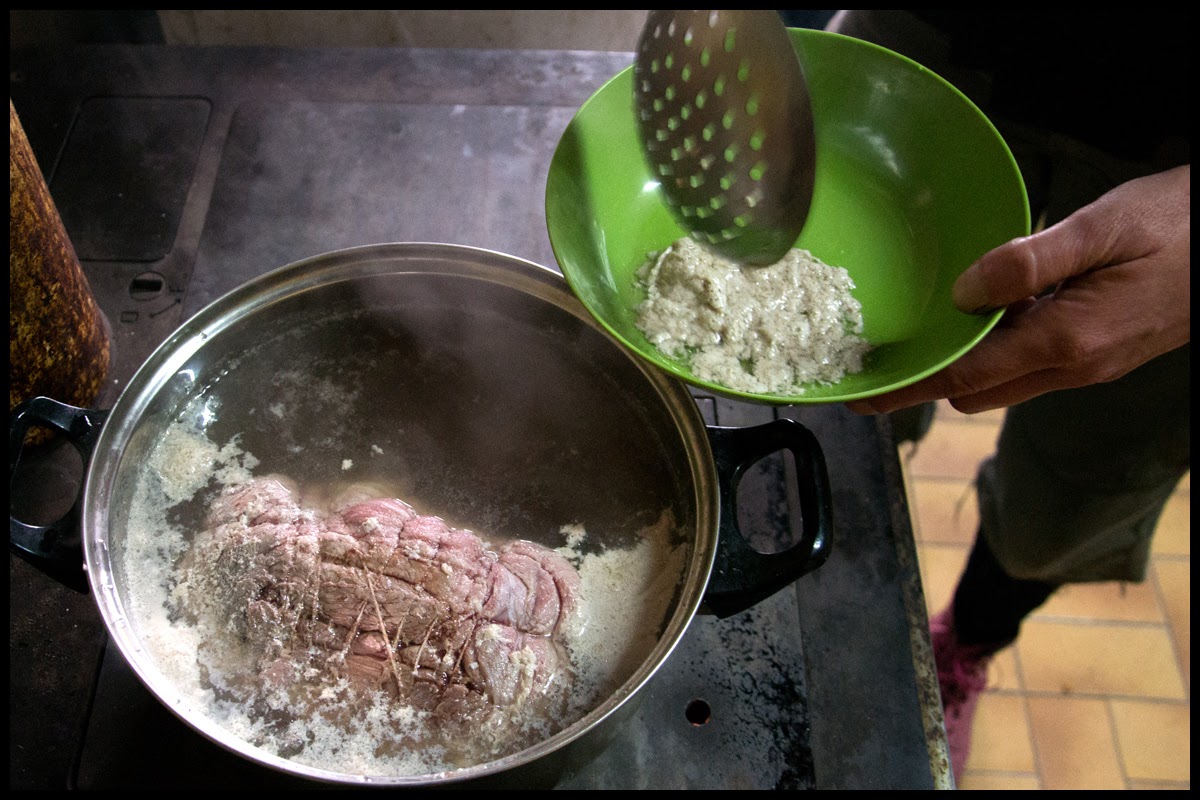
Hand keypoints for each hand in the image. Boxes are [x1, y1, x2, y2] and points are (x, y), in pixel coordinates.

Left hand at [849, 165, 1190, 414]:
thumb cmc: (1182, 223)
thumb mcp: (1102, 226)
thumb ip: (1030, 261)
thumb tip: (964, 291)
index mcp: (1068, 341)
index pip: (964, 378)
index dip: (908, 388)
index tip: (863, 394)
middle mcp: (1075, 366)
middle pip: (976, 391)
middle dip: (930, 378)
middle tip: (888, 347)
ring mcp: (1090, 365)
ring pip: (1004, 381)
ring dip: (966, 361)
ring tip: (927, 327)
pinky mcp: (1100, 353)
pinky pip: (1031, 363)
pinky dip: (1000, 347)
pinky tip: (993, 307)